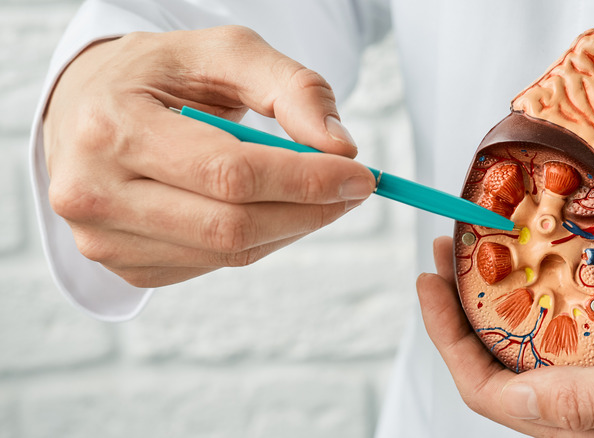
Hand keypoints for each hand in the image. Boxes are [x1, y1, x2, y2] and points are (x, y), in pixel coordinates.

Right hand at [43, 26, 375, 286]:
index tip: (360, 174)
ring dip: (290, 227)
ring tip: (315, 193)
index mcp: (111, 127)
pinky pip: (213, 264)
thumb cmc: (159, 75)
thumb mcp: (224, 53)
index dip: (305, 179)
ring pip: (229, 253)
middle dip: (310, 210)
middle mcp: (93, 192)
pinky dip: (259, 239)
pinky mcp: (124, 265)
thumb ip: (291, 88)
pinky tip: (268, 208)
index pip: (229, 173)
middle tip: (353, 189)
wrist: (90, 106)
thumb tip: (340, 147)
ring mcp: (104, 238)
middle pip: (232, 225)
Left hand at [417, 236, 593, 436]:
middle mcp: (590, 401)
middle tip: (448, 249)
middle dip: (466, 303)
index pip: (492, 391)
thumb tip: (514, 400)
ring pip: (536, 326)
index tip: (429, 286)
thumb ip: (592, 402)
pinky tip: (549, 239)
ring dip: (506, 282)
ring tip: (484, 237)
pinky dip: (558, 270)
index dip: (449, 341)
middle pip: (502, 356)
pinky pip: (579, 303)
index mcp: (589, 427)